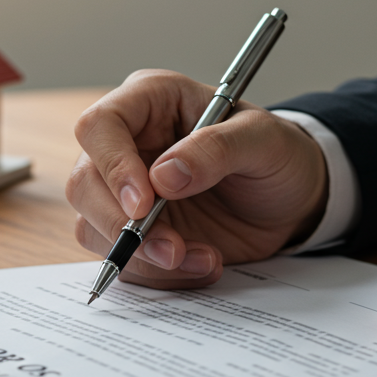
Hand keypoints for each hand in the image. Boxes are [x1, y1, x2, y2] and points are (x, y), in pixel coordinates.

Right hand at [68, 69, 327, 289]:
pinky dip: (158, 274)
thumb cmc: (277, 155)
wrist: (292, 201)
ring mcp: (123, 190)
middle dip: (123, 225)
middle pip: (84, 183)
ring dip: (143, 256)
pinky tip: (201, 265)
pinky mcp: (134, 231)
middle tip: (172, 249)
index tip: (144, 204)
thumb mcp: (264, 141)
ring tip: (201, 259)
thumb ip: (217, 149)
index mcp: (150, 101)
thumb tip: (163, 176)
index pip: (100, 126)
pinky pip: (122, 260)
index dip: (112, 166)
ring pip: (93, 226)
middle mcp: (127, 144)